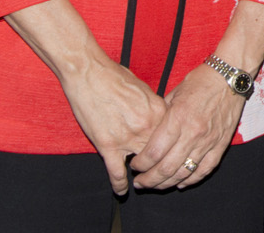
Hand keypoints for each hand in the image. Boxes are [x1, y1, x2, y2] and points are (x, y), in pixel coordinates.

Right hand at [58, 56, 168, 194]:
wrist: (89, 73)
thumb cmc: (115, 77)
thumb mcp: (143, 89)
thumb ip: (154, 107)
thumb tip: (160, 118)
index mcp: (158, 110)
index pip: (173, 135)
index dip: (173, 147)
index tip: (174, 155)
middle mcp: (147, 125)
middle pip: (161, 153)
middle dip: (162, 164)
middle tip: (162, 175)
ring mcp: (127, 137)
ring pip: (142, 164)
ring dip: (143, 176)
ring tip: (144, 183)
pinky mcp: (107, 144)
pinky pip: (116, 170)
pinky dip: (120, 183)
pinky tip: (122, 191)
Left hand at [130, 66, 244, 188]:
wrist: (231, 77)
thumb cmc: (200, 81)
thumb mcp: (174, 93)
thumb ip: (161, 116)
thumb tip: (148, 133)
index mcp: (178, 118)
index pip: (154, 152)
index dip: (140, 164)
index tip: (135, 165)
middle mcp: (193, 133)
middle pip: (166, 168)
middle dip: (148, 180)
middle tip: (139, 182)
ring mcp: (208, 141)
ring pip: (184, 173)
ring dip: (166, 183)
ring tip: (156, 185)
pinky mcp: (221, 144)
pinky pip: (205, 169)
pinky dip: (191, 180)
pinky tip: (180, 183)